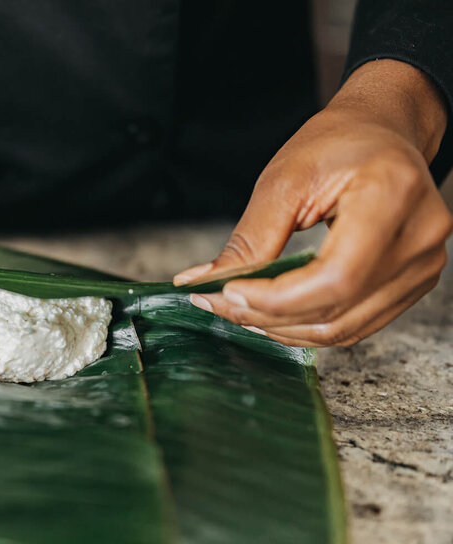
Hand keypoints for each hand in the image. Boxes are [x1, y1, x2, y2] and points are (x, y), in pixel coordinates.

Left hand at [174, 60, 451, 346]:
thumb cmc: (338, 144)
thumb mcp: (283, 180)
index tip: (228, 292)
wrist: (382, 132)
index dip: (276, 298)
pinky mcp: (413, 282)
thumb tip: (202, 282)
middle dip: (268, 315)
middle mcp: (418, 236)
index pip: (335, 277)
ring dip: (284, 329)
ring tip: (242, 309)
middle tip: (220, 303)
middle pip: (336, 308)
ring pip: (344, 328)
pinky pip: (355, 326)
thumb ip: (248, 239)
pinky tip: (275, 314)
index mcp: (393, 196)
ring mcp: (422, 264)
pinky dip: (308, 327)